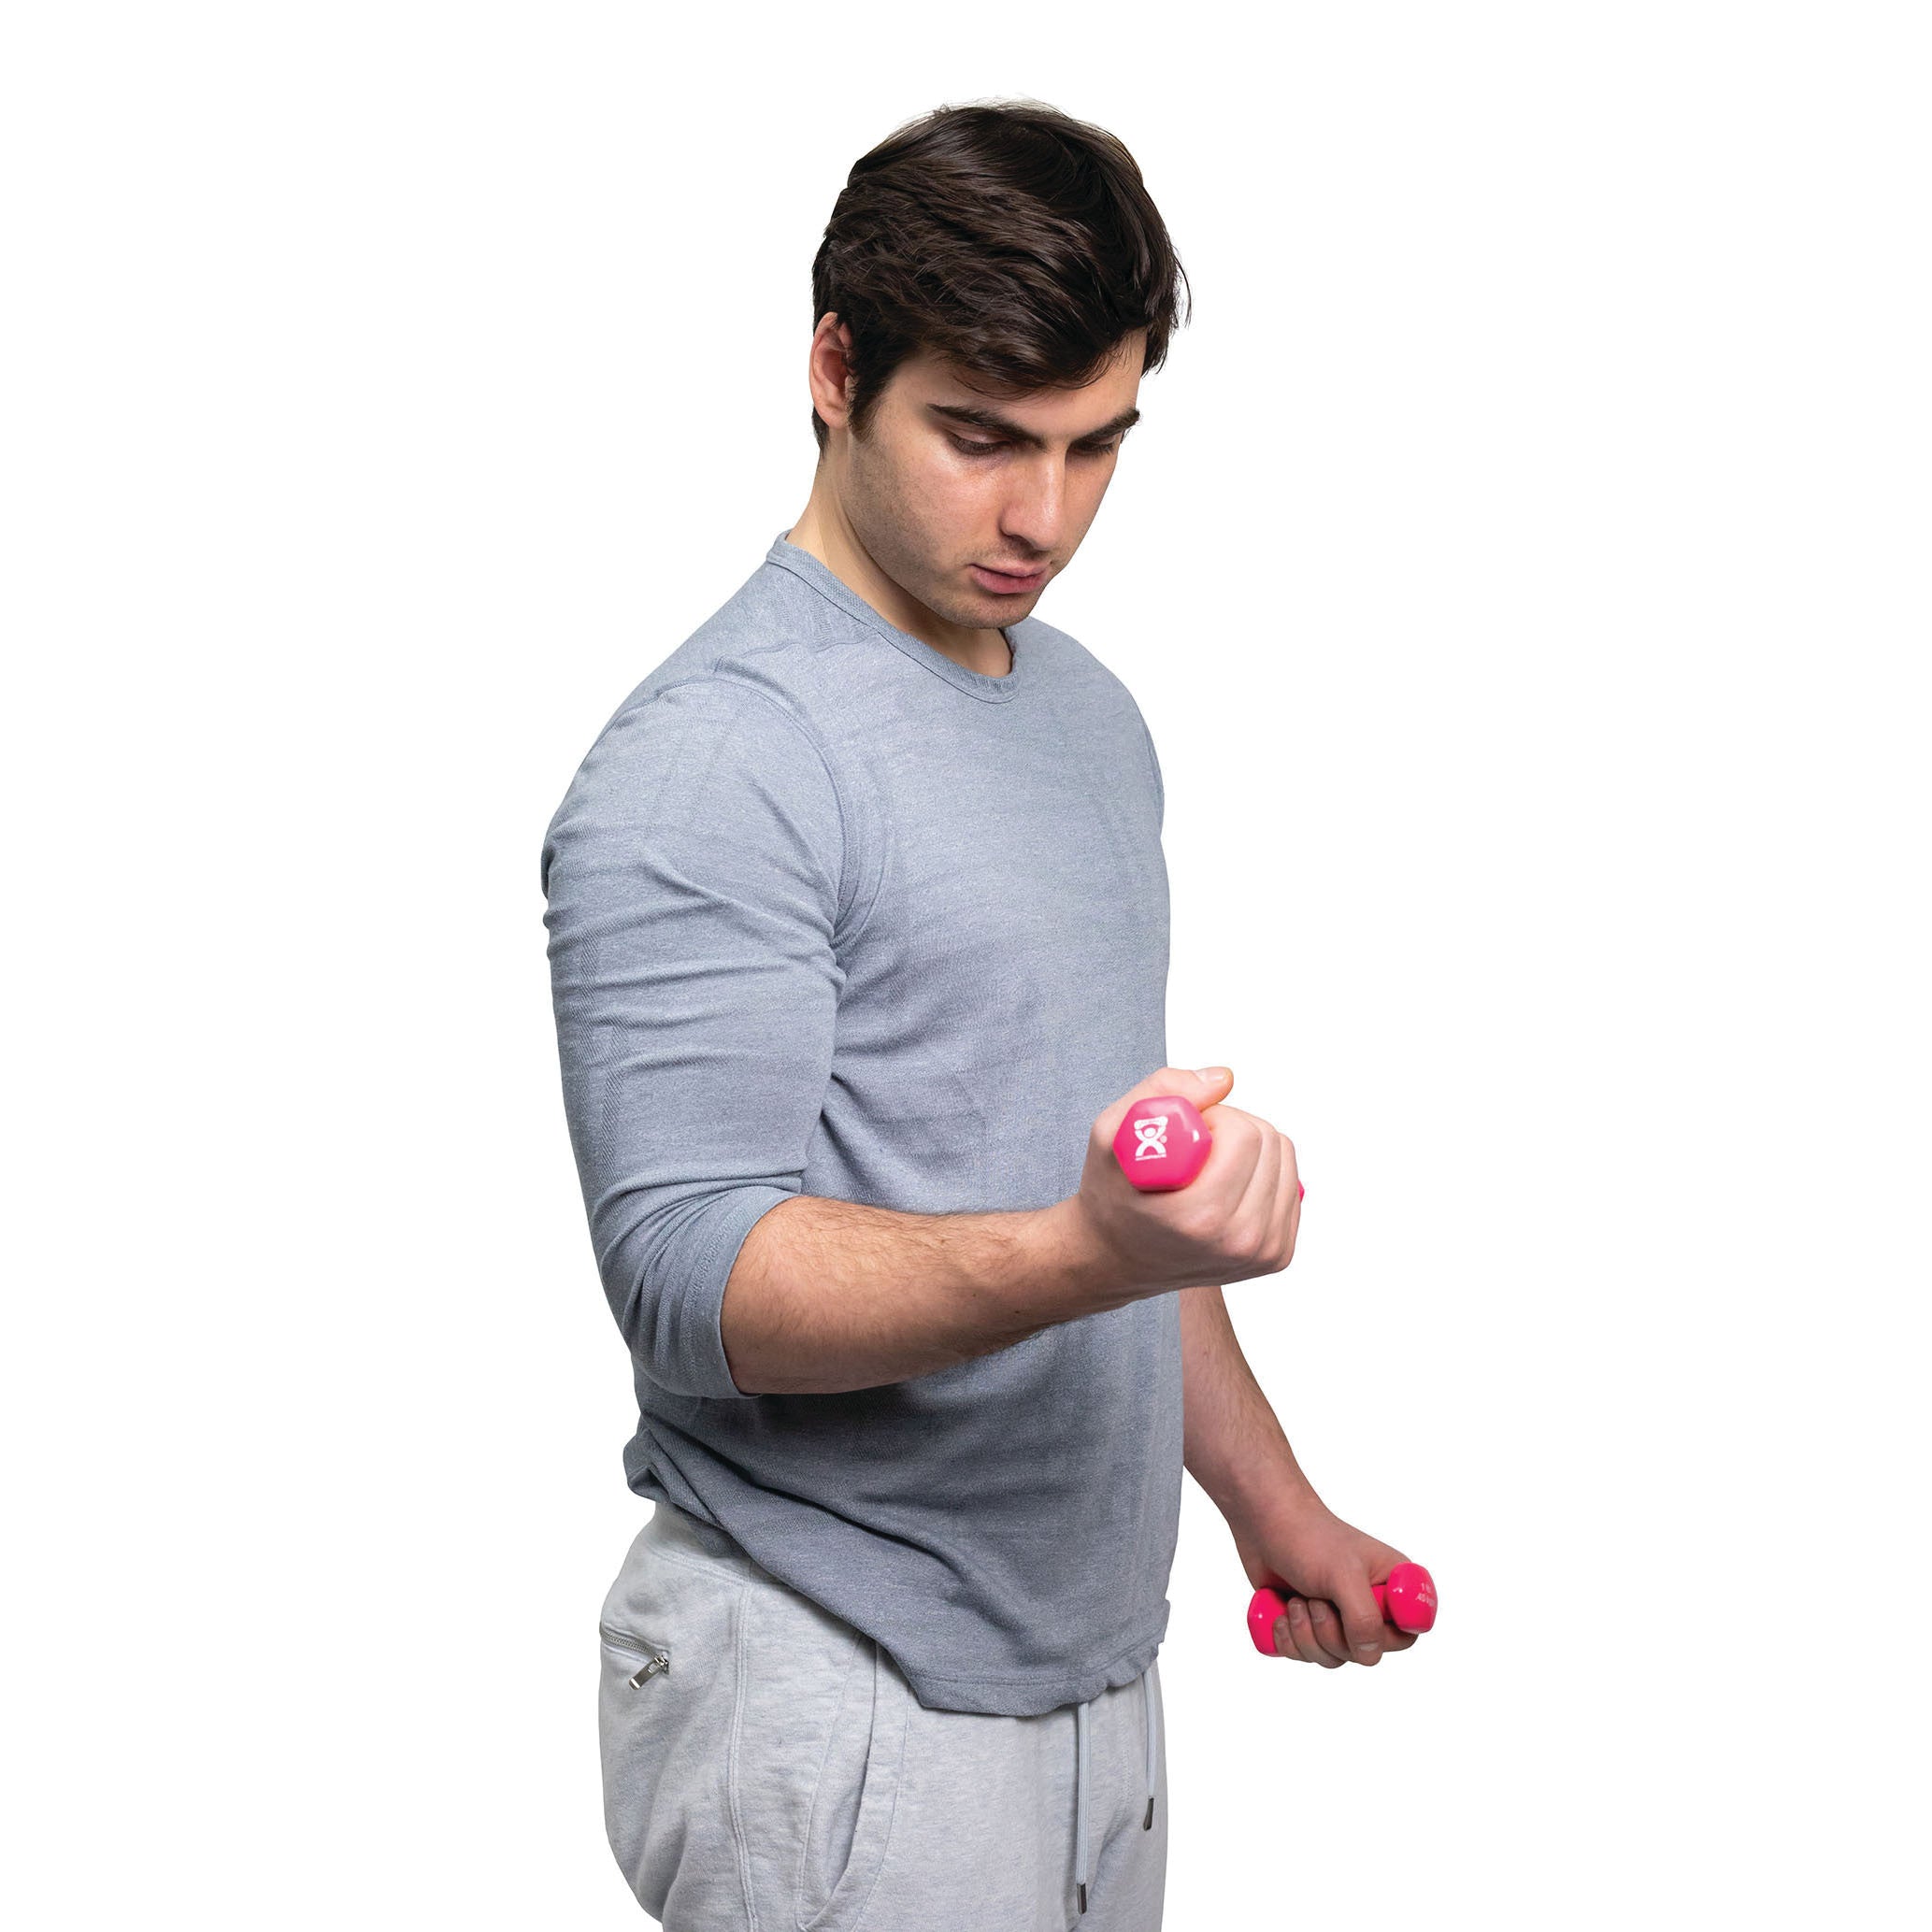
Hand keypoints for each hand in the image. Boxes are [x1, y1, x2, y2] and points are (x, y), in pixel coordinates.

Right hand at [1067, 1065, 1301, 1295]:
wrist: (1117, 1258)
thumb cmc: (1113, 1196)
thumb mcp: (1112, 1134)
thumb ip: (1162, 1091)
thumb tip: (1224, 1079)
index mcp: (1202, 1216)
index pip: (1244, 1135)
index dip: (1214, 1118)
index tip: (1187, 1133)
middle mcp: (1240, 1241)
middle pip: (1270, 1142)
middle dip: (1233, 1129)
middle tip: (1197, 1149)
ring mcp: (1263, 1252)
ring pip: (1285, 1159)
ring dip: (1251, 1149)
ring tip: (1210, 1168)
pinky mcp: (1278, 1254)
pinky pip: (1289, 1184)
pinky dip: (1262, 1173)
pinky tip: (1229, 1186)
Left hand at [1235, 1495, 1417, 1667]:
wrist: (1264, 1524)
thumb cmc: (1309, 1538)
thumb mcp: (1343, 1575)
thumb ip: (1363, 1619)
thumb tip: (1369, 1656)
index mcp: (1393, 1586)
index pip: (1408, 1633)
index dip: (1383, 1636)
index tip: (1353, 1615)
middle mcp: (1371, 1606)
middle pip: (1365, 1654)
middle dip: (1330, 1632)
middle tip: (1314, 1599)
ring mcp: (1340, 1618)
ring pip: (1333, 1658)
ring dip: (1305, 1634)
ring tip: (1295, 1600)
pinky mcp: (1310, 1626)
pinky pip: (1305, 1657)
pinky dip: (1287, 1640)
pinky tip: (1280, 1614)